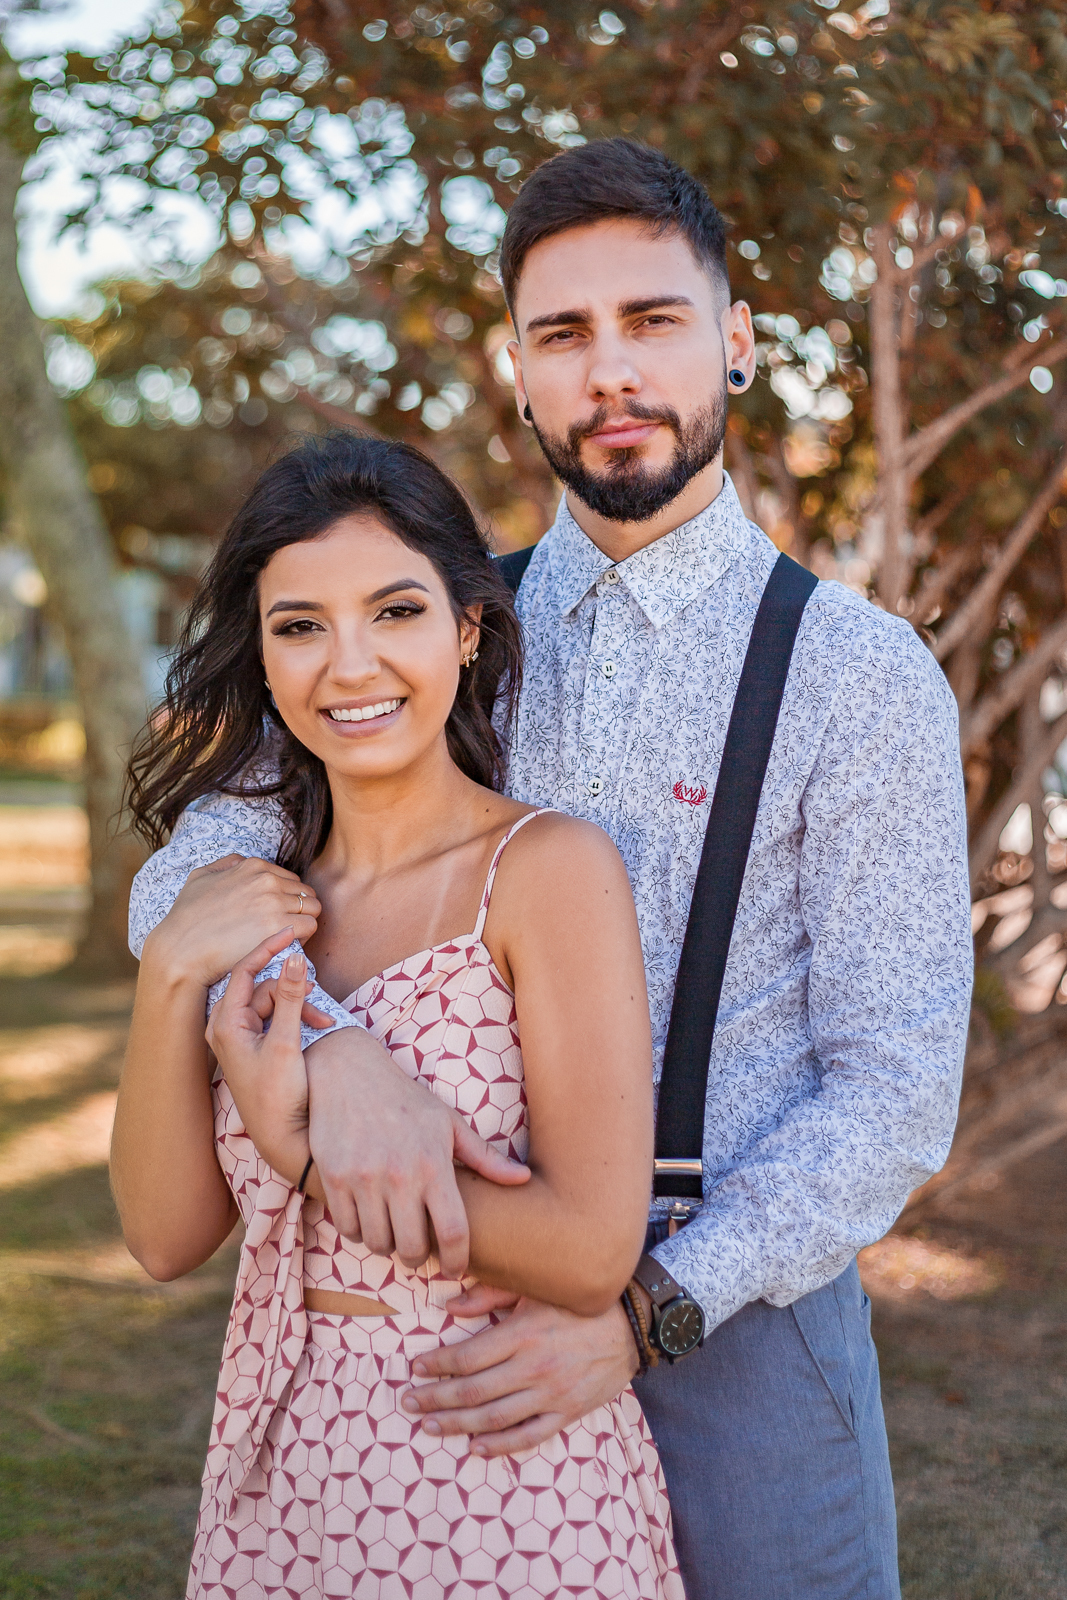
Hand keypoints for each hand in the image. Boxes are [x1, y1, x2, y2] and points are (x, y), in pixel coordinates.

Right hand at [142, 853, 320, 988]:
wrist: (181, 950)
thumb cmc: (187, 918)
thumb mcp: (200, 877)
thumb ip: (225, 865)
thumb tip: (242, 862)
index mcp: (252, 866)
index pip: (291, 879)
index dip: (287, 898)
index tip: (278, 914)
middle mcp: (267, 880)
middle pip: (305, 892)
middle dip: (299, 909)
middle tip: (285, 927)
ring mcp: (274, 902)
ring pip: (313, 908)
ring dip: (305, 922)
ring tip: (288, 937)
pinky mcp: (278, 927)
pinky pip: (310, 926)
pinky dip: (305, 936)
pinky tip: (288, 944)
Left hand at [208, 928, 335, 1176]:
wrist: (280, 1134)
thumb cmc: (276, 1093)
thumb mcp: (286, 1042)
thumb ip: (289, 998)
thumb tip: (294, 959)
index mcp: (225, 1023)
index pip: (244, 971)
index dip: (267, 948)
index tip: (290, 932)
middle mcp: (226, 1027)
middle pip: (262, 988)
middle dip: (293, 990)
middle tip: (319, 996)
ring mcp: (239, 1037)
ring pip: (272, 1003)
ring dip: (299, 1007)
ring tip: (324, 1023)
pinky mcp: (253, 1046)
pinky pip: (274, 1018)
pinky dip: (296, 1019)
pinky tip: (317, 1029)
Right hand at [305, 1029, 530, 1278]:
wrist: (348, 1072)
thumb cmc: (404, 1099)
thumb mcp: (447, 1122)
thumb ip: (484, 1157)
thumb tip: (523, 1179)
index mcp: (434, 1164)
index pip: (453, 1232)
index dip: (458, 1260)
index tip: (456, 1269)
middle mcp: (399, 1175)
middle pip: (412, 1248)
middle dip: (419, 1256)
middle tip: (420, 1248)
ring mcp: (363, 1179)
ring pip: (378, 1243)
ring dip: (388, 1245)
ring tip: (393, 1230)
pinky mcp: (333, 1178)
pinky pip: (348, 1228)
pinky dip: (359, 1232)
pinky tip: (368, 1216)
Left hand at [401, 1296, 640, 1456]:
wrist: (632, 1326)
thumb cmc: (578, 1302)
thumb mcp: (535, 1288)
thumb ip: (491, 1293)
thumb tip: (450, 1305)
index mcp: (523, 1334)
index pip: (468, 1356)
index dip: (437, 1364)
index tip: (415, 1367)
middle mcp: (534, 1367)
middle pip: (473, 1391)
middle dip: (435, 1398)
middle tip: (409, 1402)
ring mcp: (551, 1394)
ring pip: (494, 1418)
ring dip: (457, 1425)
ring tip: (429, 1426)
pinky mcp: (567, 1412)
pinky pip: (529, 1436)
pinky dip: (500, 1445)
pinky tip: (476, 1448)